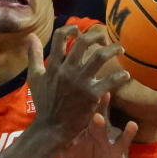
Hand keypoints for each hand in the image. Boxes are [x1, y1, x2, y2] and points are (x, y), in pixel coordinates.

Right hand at [27, 25, 131, 146]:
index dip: (71, 29)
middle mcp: (67, 70)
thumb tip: (30, 36)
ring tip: (120, 50)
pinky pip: (110, 81)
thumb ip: (33, 56)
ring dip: (112, 50)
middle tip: (104, 38)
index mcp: (54, 66)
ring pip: (99, 57)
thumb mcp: (35, 77)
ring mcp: (80, 82)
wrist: (52, 128)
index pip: (60, 37)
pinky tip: (126, 75)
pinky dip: (120, 76)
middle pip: (83, 43)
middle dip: (96, 36)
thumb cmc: (44, 103)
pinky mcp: (91, 95)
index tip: (78, 31)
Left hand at [61, 94, 151, 157]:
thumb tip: (56, 141)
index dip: (92, 108)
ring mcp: (117, 153)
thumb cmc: (80, 157)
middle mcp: (107, 140)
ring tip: (132, 124)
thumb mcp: (69, 152)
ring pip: (123, 142)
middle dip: (101, 123)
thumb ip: (64, 146)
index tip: (90, 97)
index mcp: (93, 133)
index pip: (92, 118)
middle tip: (97, 116)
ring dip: (128, 134)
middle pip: (104, 129)